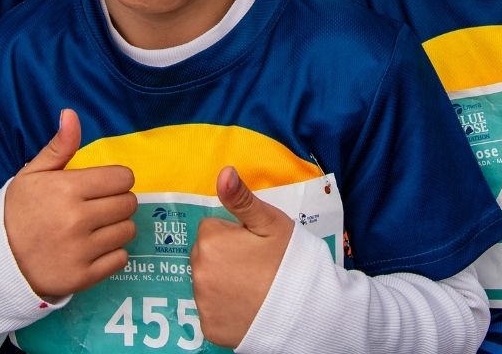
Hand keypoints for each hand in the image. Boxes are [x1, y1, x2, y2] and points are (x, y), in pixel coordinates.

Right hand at [4, 109, 136, 300]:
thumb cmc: (18, 211)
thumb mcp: (33, 174)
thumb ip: (59, 146)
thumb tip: (71, 113)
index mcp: (68, 189)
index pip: (123, 178)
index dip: (117, 180)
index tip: (104, 186)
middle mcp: (77, 220)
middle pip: (128, 203)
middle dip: (118, 201)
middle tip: (100, 206)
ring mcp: (80, 251)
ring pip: (127, 231)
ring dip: (117, 227)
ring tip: (97, 227)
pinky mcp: (82, 277)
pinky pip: (120, 260)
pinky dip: (112, 254)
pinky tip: (94, 248)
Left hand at [192, 166, 293, 347]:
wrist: (304, 311)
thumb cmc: (288, 260)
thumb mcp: (269, 222)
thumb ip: (241, 198)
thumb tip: (223, 171)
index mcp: (210, 241)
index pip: (211, 227)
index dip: (233, 233)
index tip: (252, 244)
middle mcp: (197, 272)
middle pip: (205, 253)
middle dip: (224, 255)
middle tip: (254, 264)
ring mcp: (202, 304)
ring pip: (206, 280)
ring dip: (221, 280)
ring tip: (252, 285)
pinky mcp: (208, 329)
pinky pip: (210, 309)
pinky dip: (223, 307)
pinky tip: (245, 306)